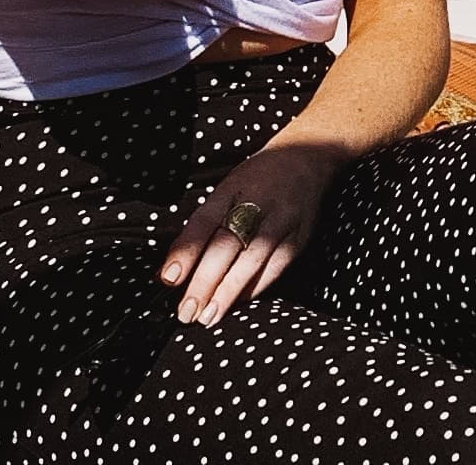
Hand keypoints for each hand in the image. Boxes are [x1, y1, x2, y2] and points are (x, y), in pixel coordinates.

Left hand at [160, 137, 342, 326]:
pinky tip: (237, 303)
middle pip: (228, 244)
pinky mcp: (300, 237)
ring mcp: (282, 219)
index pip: (204, 221)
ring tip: (208, 316)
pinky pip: (275, 267)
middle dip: (205, 281)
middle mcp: (258, 202)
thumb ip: (202, 226)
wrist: (307, 158)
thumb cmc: (256, 180)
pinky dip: (254, 288)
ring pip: (252, 259)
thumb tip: (171, 271)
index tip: (168, 279)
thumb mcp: (226, 190)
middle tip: (186, 311)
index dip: (186, 251)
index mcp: (232, 188)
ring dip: (228, 291)